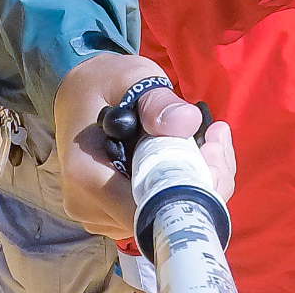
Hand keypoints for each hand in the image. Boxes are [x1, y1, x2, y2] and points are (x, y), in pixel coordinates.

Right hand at [52, 53, 227, 238]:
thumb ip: (157, 101)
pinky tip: (186, 157)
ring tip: (204, 144)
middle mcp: (87, 205)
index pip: (146, 209)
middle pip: (158, 216)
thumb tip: (188, 122)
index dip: (189, 188)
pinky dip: (177, 190)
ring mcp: (97, 215)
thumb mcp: (131, 78)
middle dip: (198, 183)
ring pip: (160, 218)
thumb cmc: (103, 82)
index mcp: (85, 173)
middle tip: (216, 141)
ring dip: (192, 186)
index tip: (212, 148)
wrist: (78, 92)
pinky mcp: (110, 216)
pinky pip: (153, 213)